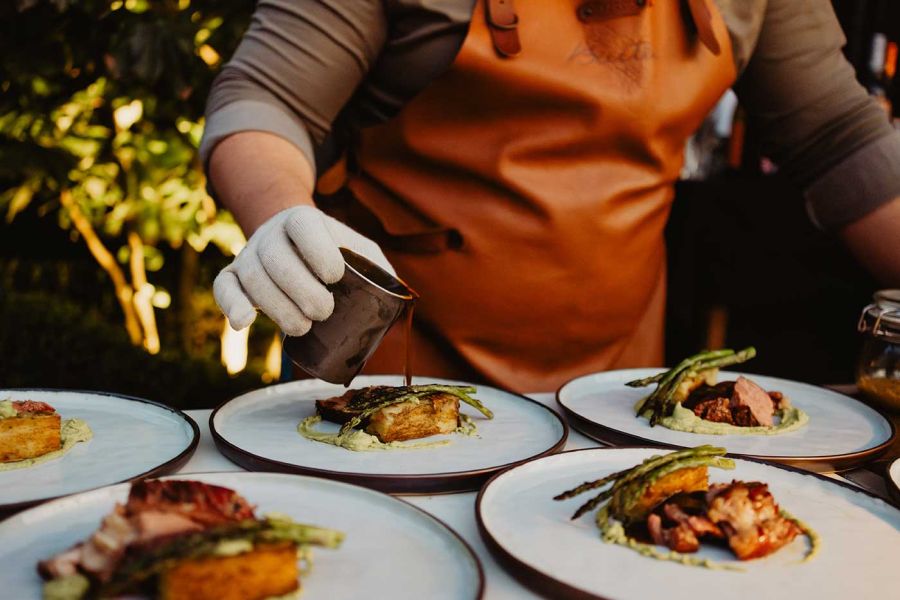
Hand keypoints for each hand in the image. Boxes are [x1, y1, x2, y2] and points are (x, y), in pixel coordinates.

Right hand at [214, 205, 393, 335]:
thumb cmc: (338, 253)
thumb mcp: (362, 251)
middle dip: (302, 291)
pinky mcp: (234, 276)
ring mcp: (250, 254)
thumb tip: (399, 299)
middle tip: (324, 312)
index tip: (337, 276)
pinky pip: (224, 287)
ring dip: (279, 309)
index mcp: (304, 219)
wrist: (294, 241)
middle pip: (277, 260)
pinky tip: (245, 324)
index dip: (320, 252)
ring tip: (303, 327)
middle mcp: (272, 233)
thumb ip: (381, 269)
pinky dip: (231, 306)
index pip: (305, 226)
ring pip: (254, 279)